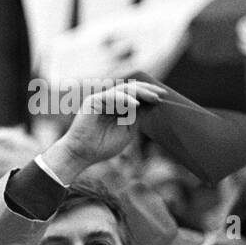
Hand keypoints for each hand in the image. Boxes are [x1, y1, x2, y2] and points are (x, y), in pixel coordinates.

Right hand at [42, 80, 164, 183]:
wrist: (82, 155)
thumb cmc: (102, 147)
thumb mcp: (127, 131)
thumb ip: (138, 117)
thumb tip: (154, 104)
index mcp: (116, 108)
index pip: (134, 95)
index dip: (148, 94)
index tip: (163, 97)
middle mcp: (107, 102)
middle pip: (130, 89)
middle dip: (147, 90)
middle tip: (161, 94)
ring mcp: (99, 100)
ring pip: (123, 90)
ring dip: (140, 93)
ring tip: (153, 98)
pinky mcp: (92, 101)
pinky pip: (111, 96)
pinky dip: (124, 99)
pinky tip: (135, 105)